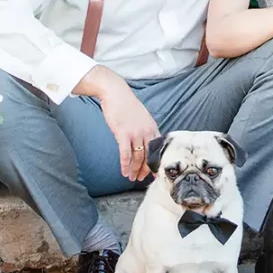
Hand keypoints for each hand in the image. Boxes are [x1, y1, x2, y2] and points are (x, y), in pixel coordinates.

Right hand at [75, 66, 157, 180]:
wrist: (115, 93)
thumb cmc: (126, 104)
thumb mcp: (141, 116)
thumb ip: (144, 128)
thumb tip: (143, 141)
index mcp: (152, 127)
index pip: (157, 149)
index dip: (156, 162)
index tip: (155, 172)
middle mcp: (146, 131)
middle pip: (149, 155)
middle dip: (145, 170)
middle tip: (141, 179)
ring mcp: (135, 133)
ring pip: (138, 157)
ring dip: (134, 170)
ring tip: (131, 178)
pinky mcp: (123, 134)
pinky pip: (125, 154)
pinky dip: (125, 165)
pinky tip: (123, 172)